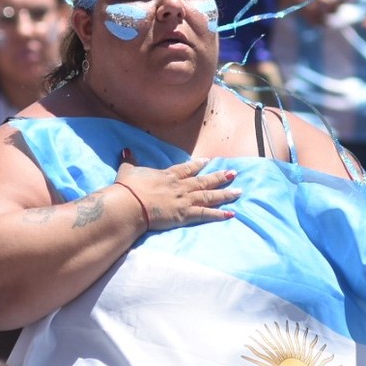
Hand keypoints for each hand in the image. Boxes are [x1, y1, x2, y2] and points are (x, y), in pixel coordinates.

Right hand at [115, 148, 238, 230]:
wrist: (131, 204)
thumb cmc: (128, 188)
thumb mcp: (128, 170)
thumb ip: (130, 161)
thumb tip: (126, 151)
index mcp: (167, 175)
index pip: (186, 168)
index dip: (197, 165)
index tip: (208, 161)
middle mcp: (180, 186)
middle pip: (204, 180)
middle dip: (219, 177)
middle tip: (233, 173)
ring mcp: (184, 200)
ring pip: (209, 195)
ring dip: (225, 193)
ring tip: (239, 192)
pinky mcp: (184, 214)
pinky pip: (205, 214)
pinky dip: (219, 214)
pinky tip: (231, 214)